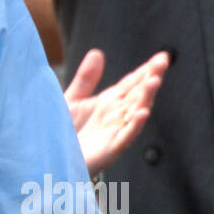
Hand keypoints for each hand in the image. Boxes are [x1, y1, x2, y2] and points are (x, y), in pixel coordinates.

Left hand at [64, 49, 169, 175]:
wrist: (50, 161)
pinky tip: (142, 112)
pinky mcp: (108, 150)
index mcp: (107, 103)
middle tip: (163, 62)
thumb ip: (86, 79)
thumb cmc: (61, 134)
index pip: (131, 84)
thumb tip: (98, 53)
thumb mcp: (72, 100)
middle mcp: (115, 117)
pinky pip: (125, 137)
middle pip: (138, 94)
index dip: (146, 70)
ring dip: (146, 97)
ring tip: (154, 80)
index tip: (162, 56)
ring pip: (136, 113)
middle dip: (151, 78)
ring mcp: (114, 133)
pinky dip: (134, 125)